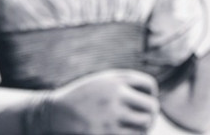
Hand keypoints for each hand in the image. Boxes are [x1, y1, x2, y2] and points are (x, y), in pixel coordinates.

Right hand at [41, 69, 158, 133]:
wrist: (55, 112)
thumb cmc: (82, 97)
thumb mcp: (101, 82)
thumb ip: (125, 84)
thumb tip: (153, 101)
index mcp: (114, 80)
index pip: (149, 85)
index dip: (150, 94)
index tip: (142, 100)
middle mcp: (115, 95)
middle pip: (152, 106)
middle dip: (151, 113)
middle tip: (144, 117)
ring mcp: (112, 116)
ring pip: (145, 124)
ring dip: (143, 127)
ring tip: (135, 126)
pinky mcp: (107, 133)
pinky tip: (125, 131)